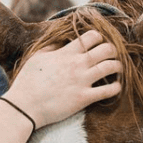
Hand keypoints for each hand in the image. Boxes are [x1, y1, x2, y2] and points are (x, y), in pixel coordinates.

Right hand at [4, 30, 121, 127]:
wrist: (24, 106)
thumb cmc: (27, 82)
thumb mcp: (36, 58)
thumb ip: (51, 48)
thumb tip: (60, 42)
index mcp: (66, 53)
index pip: (91, 36)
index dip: (99, 38)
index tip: (98, 44)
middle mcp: (77, 64)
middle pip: (106, 49)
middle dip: (112, 50)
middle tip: (111, 56)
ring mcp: (82, 81)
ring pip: (111, 66)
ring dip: (118, 66)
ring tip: (117, 69)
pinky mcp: (84, 98)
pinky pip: (108, 90)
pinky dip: (116, 87)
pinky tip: (116, 87)